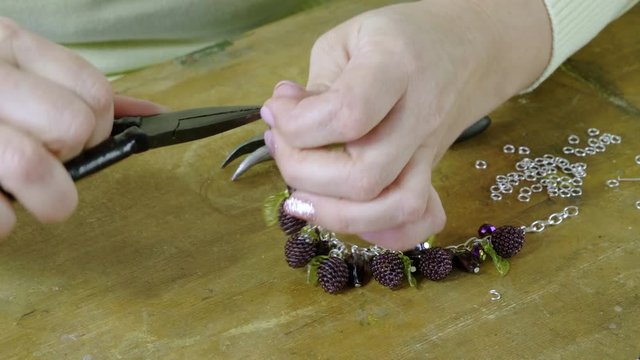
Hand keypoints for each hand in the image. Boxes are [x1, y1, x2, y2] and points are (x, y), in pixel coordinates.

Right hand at [0, 18, 164, 237]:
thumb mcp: (11, 66)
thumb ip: (75, 88)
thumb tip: (153, 115)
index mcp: (5, 41)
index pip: (94, 92)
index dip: (99, 126)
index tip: (80, 138)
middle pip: (73, 128)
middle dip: (71, 157)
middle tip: (46, 160)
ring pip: (32, 168)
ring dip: (47, 197)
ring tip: (27, 194)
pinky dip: (2, 222)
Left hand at [262, 0, 550, 249]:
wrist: (470, 48)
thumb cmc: (402, 37)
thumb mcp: (348, 40)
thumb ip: (315, 84)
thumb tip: (282, 119)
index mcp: (395, 67)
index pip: (347, 115)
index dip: (296, 124)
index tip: (276, 110)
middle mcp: (419, 117)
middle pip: (362, 178)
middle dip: (301, 171)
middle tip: (283, 143)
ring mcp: (430, 153)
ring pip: (392, 210)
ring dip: (333, 213)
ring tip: (300, 187)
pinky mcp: (432, 175)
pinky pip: (420, 222)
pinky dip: (381, 232)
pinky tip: (349, 210)